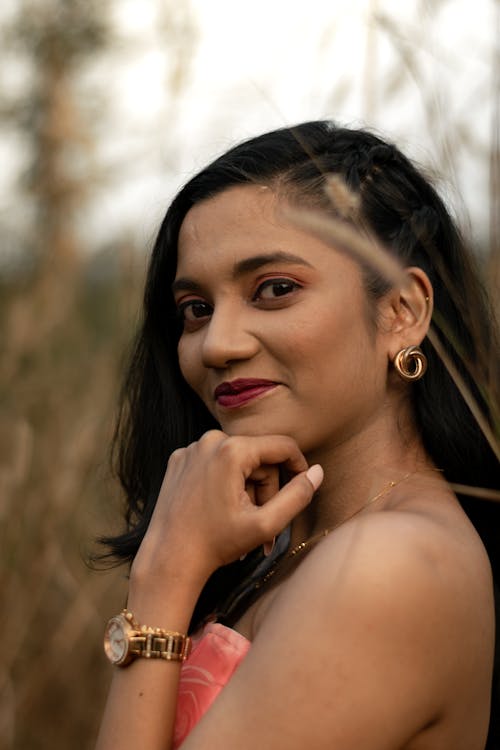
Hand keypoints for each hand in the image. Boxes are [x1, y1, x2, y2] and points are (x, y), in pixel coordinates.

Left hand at [131, 430, 322, 585]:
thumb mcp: (265, 524)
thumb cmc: (216, 544)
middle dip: (266, 488)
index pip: (283, 446)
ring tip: (240, 520)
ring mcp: (191, 449)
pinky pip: (214, 463)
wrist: (168, 558)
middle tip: (263, 522)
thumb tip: (318, 472)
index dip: (299, 467)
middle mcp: (210, 440)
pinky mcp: (179, 459)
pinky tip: (218, 509)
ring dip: (246, 487)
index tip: (302, 489)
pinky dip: (223, 482)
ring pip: (237, 460)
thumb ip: (297, 496)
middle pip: (259, 457)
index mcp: (232, 450)